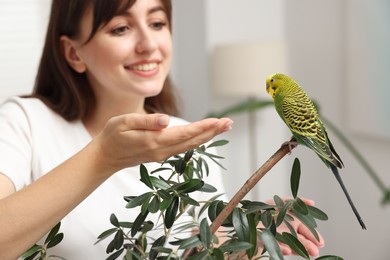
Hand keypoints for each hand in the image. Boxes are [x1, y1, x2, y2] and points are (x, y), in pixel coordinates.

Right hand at [92, 113, 232, 173]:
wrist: (105, 157)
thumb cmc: (112, 136)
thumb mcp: (124, 123)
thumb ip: (146, 122)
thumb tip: (166, 121)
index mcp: (154, 141)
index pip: (185, 134)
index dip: (204, 127)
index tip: (219, 121)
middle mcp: (162, 150)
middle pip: (193, 140)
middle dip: (212, 131)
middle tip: (229, 123)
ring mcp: (163, 154)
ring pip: (190, 145)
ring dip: (208, 136)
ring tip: (223, 127)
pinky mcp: (161, 154)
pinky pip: (184, 147)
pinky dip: (197, 140)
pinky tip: (204, 135)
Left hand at [268, 197, 324, 256]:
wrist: (249, 216)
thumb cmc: (267, 209)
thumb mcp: (282, 202)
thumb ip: (296, 202)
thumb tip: (312, 202)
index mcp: (294, 224)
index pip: (307, 232)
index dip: (314, 237)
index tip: (321, 243)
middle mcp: (289, 233)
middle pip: (302, 240)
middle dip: (309, 246)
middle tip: (316, 251)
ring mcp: (280, 239)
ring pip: (292, 246)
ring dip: (299, 249)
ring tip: (308, 254)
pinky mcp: (268, 242)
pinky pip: (276, 246)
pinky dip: (282, 249)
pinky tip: (287, 251)